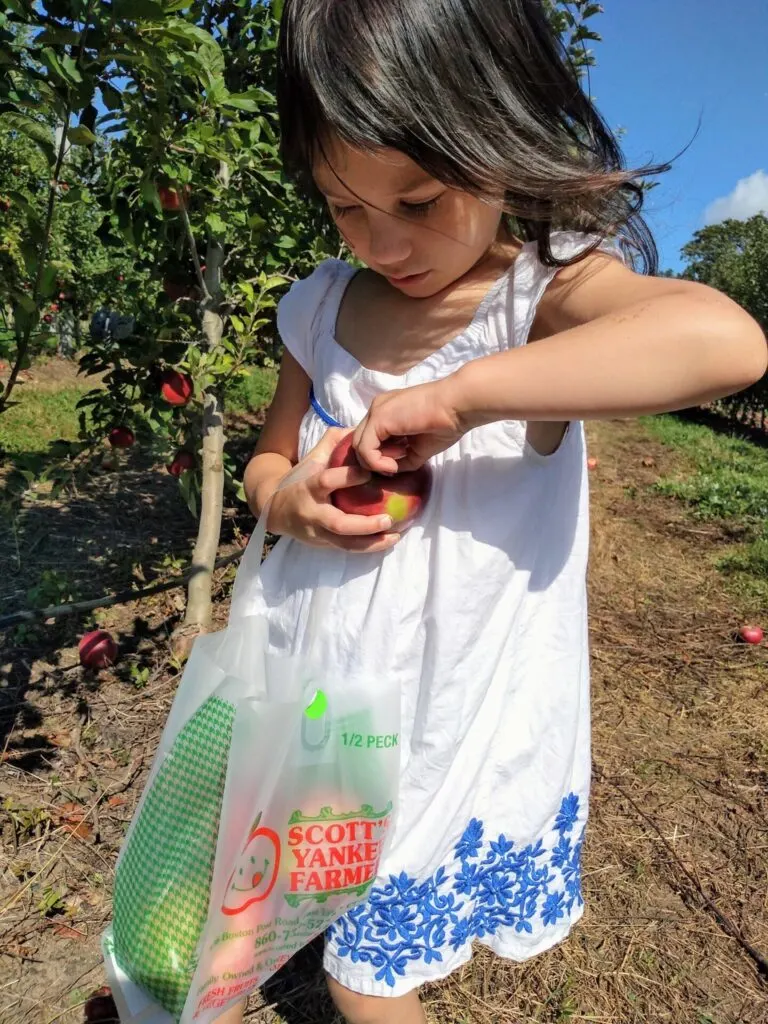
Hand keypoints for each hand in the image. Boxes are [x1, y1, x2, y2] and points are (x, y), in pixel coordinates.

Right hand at [267, 428, 400, 552]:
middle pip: (338, 523)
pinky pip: (348, 549)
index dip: (347, 477)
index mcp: (308, 487)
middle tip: (389, 519)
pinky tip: (390, 541)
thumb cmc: (300, 480)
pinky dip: (369, 547)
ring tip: (395, 536)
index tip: (369, 473)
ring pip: (345, 543)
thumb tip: (360, 426)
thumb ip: (333, 441)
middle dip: (364, 524)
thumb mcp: (312, 459)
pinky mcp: (324, 544)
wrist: (274, 509)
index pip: (327, 482)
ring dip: (371, 542)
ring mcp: (318, 532)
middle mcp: (312, 512)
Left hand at [353, 376, 465, 473]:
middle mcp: (378, 409)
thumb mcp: (418, 447)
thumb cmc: (444, 424)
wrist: (456, 407)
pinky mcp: (377, 418)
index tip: (396, 464)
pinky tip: (393, 465)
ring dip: (375, 463)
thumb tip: (390, 471)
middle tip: (395, 466)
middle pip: (360, 441)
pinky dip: (376, 463)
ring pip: (358, 446)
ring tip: (396, 463)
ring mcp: (376, 412)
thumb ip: (402, 458)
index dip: (378, 456)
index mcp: (387, 413)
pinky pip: (364, 448)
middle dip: (374, 460)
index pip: (369, 437)